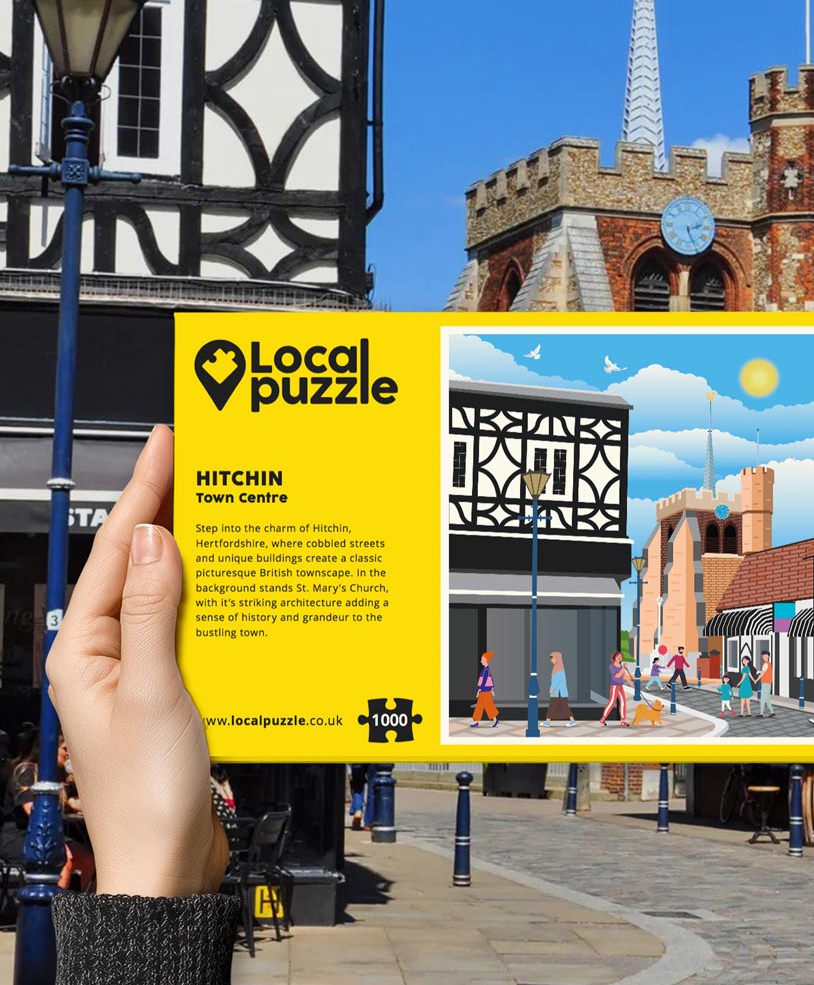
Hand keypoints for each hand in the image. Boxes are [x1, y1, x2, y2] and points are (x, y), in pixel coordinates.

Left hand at [46, 426, 227, 896]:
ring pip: (165, 588)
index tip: (167, 445)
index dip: (144, 492)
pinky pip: (187, 621)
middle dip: (166, 508)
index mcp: (84, 649)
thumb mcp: (153, 691)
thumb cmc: (147, 793)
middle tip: (198, 460)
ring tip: (219, 503)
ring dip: (191, 548)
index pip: (115, 551)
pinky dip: (211, 592)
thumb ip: (152, 611)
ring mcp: (139, 667)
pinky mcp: (171, 683)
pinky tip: (233, 577)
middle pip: (136, 562)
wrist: (169, 862)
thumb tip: (153, 540)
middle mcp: (107, 652)